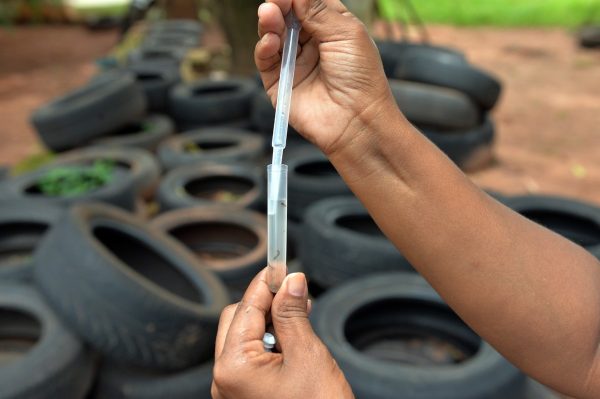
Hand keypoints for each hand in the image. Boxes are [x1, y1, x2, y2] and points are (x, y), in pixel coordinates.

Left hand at [211, 270, 353, 398]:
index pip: (246, 307)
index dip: (266, 282)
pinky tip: (292, 337)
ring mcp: (232, 391)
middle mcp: (224, 379)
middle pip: (237, 319)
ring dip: (269, 321)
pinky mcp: (245, 396)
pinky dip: (269, 342)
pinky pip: (250, 357)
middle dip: (265, 303)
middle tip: (296, 293)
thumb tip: (291, 281)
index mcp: (233, 367)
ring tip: (300, 315)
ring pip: (242, 337)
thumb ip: (292, 314)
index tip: (282, 264)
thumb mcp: (307, 355)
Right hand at [256, 0, 396, 154]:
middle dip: (279, 5)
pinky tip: (271, 41)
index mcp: (332, 28)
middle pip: (288, 15)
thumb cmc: (361, 78)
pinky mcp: (279, 83)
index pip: (308, 2)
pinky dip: (264, 47)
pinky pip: (265, 60)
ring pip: (274, 34)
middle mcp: (312, 44)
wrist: (357, 121)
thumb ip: (318, 9)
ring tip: (269, 15)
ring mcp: (294, 63)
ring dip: (269, 22)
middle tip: (275, 1)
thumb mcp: (346, 33)